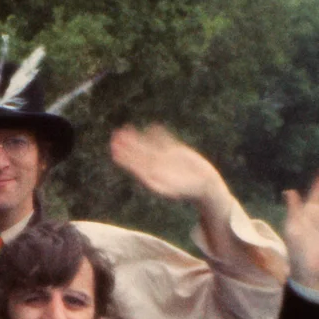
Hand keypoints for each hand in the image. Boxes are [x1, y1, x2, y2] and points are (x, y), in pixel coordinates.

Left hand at [110, 124, 224, 205]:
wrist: (204, 186)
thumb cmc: (188, 191)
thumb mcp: (172, 188)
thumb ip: (159, 182)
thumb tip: (146, 177)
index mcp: (151, 176)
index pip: (133, 165)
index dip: (123, 156)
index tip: (114, 147)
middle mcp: (155, 167)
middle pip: (137, 154)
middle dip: (127, 145)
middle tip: (115, 134)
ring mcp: (165, 159)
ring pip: (147, 146)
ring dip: (137, 138)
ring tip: (126, 129)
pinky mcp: (176, 153)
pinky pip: (165, 141)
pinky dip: (158, 135)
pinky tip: (153, 127)